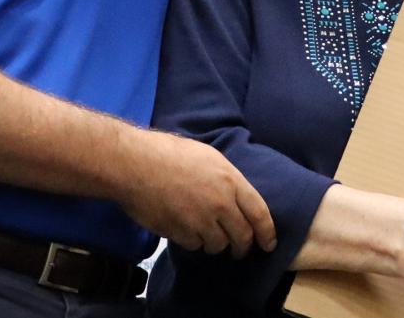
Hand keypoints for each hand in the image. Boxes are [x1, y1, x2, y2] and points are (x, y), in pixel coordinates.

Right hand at [117, 128, 276, 257]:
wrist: (135, 164)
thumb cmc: (168, 153)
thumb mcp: (207, 156)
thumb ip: (225, 179)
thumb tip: (235, 197)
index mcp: (230, 180)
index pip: (259, 213)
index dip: (267, 232)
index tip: (268, 243)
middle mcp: (220, 203)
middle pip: (242, 236)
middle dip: (243, 246)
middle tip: (239, 250)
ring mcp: (200, 220)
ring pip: (218, 245)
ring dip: (215, 243)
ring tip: (207, 236)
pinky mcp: (181, 233)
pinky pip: (195, 246)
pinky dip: (193, 242)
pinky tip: (186, 230)